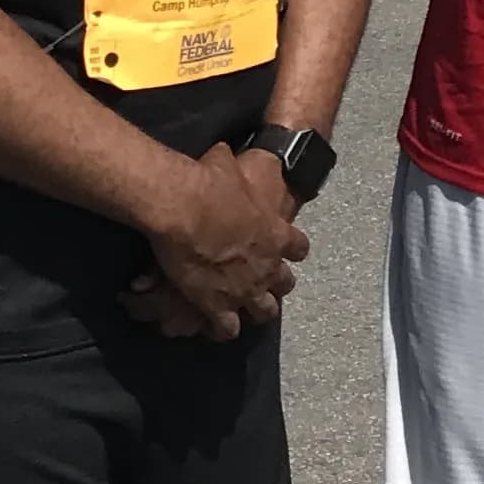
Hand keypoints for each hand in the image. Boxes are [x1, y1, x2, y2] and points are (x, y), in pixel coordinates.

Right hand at [129, 142, 303, 339]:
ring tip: (245, 311)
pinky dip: (223, 328)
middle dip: (277, 285)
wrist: (185, 210)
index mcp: (276, 233)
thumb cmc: (210, 182)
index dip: (292, 249)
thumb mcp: (228, 165)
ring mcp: (245, 289)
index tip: (284, 249)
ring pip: (264, 312)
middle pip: (284, 285)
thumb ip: (234, 171)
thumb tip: (224, 155)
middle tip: (264, 283)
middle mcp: (267, 266)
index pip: (299, 248)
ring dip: (256, 310)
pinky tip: (216, 326)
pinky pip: (227, 328)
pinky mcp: (218, 306)